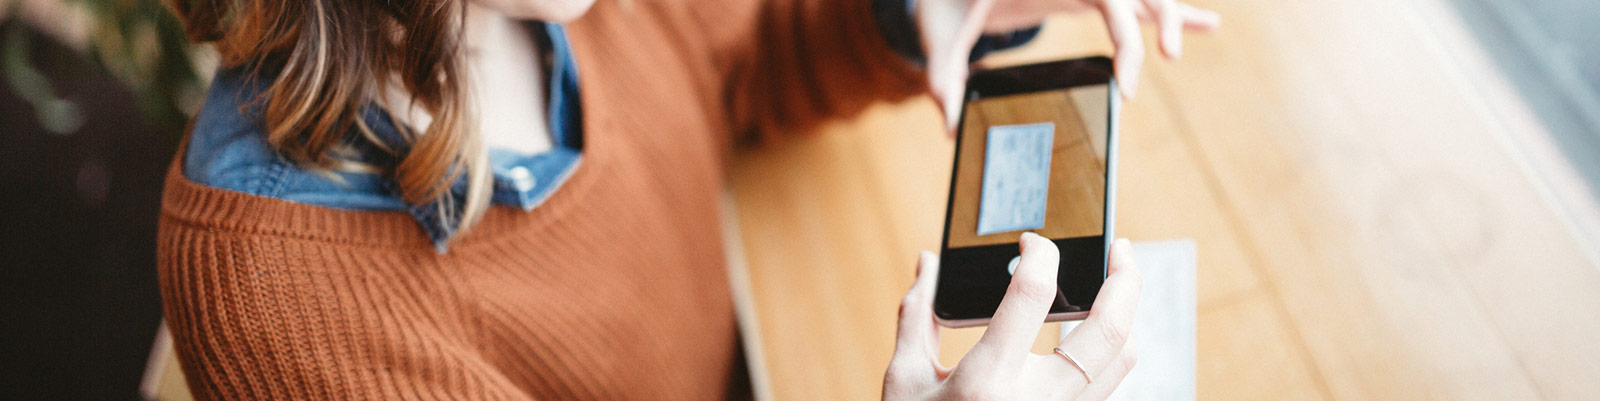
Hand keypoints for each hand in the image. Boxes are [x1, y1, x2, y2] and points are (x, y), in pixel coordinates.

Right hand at [883, 234, 1142, 399]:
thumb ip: (918, 315)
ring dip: (1128, 315)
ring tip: (1117, 284)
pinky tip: (1097, 331)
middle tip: (1121, 247)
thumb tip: (928, 262)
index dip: (1039, 254)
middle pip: (1108, 331)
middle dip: (1125, 279)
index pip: (1033, 295)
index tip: (1033, 241)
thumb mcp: (904, 379)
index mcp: (987, 382)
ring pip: (1123, 360)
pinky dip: (1113, 350)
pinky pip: (1110, 384)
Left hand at [918, 0, 1221, 131]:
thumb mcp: (939, 35)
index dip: (1124, 39)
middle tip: (1168, 59)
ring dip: (1170, 11)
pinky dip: (1165, 12)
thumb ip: (943, 77)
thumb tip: (949, 127)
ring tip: (1207, 27)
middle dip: (1161, 16)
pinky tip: (1203, 24)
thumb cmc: (943, 4)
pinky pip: (1131, 5)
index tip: (1126, 85)